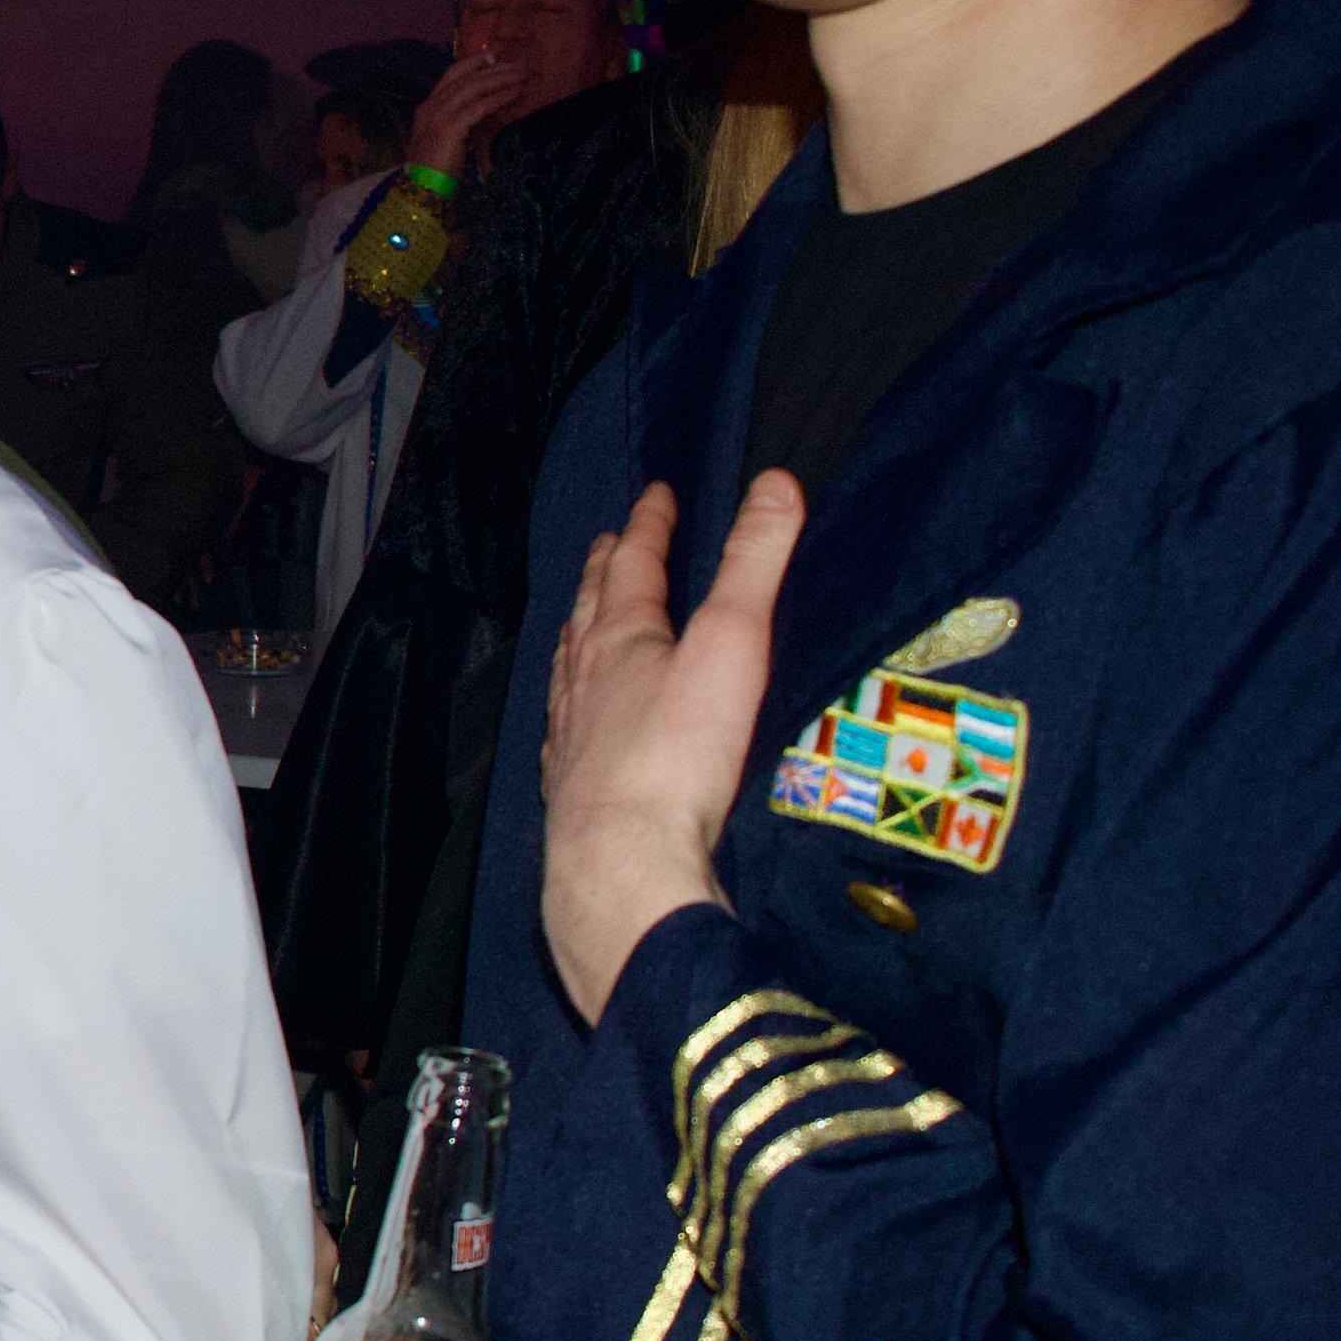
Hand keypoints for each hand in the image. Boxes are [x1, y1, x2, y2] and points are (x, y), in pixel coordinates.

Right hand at [411, 49, 531, 180]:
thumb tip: (484, 108)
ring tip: (521, 75)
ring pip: (473, 87)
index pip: (451, 75)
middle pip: (465, 78)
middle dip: (493, 68)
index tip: (494, 56)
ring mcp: (438, 115)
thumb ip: (459, 121)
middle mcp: (430, 107)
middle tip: (518, 64)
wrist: (421, 189)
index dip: (473, 63)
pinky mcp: (450, 127)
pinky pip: (480, 106)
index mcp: (427, 108)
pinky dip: (499, 97)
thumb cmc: (435, 170)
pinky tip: (514, 93)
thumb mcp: (446, 139)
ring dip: (500, 79)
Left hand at [540, 472, 802, 1023]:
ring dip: (579, 632)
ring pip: (568, 665)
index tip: (656, 495)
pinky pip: (564, 726)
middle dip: (603, 571)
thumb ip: (755, 564)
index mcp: (620, 638)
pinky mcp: (569, 786)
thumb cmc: (679, 750)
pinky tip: (572, 719)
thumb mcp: (732, 643)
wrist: (621, 858)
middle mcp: (581, 678)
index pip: (632, 565)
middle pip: (589, 609)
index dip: (649, 527)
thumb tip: (775, 482)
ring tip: (583, 619)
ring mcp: (568, 734)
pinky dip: (571, 703)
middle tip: (606, 544)